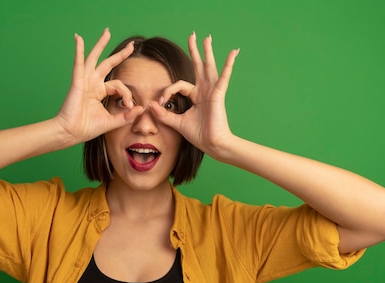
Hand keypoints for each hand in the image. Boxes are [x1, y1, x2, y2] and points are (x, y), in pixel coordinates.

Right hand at [55, 28, 144, 144]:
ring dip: (101, 44)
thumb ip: (126, 116)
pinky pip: (79, 63)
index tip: (130, 105)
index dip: (127, 94)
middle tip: (132, 45)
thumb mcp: (111, 122)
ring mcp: (85, 81)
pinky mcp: (77, 82)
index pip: (118, 86)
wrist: (71, 133)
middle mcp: (92, 84)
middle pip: (108, 64)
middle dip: (120, 55)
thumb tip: (141, 109)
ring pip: (94, 58)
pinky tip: (78, 38)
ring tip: (107, 32)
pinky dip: (78, 50)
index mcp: (99, 92)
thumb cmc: (86, 128)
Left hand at [148, 32, 238, 158]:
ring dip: (207, 52)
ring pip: (208, 67)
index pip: (179, 85)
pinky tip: (233, 52)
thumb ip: (163, 114)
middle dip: (195, 51)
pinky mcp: (218, 94)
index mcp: (196, 97)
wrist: (212, 144)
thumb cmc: (199, 135)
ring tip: (206, 38)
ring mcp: (212, 91)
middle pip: (198, 67)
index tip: (159, 101)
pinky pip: (224, 76)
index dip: (167, 91)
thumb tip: (150, 105)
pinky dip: (228, 64)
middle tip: (193, 36)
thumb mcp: (176, 123)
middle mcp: (205, 91)